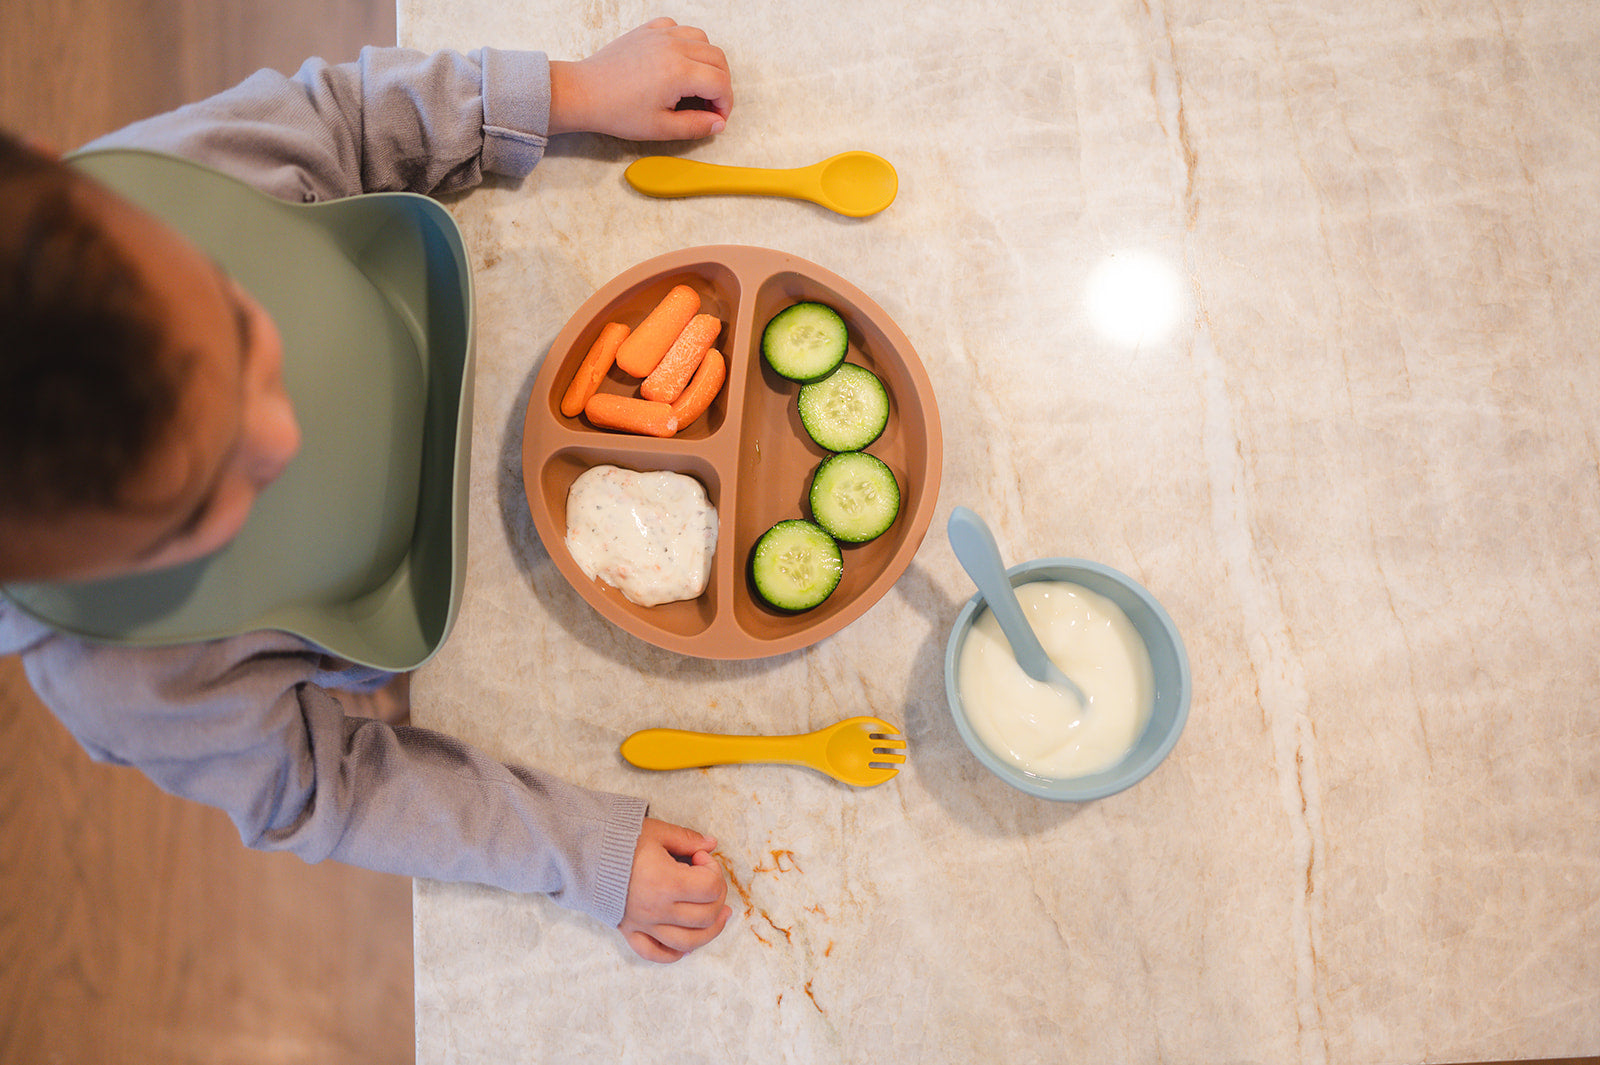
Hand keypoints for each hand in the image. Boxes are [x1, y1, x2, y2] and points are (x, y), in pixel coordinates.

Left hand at [549, 18, 731, 140]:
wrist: (585, 93)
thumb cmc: (616, 110)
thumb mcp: (661, 127)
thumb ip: (695, 126)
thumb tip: (717, 124)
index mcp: (679, 72)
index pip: (720, 83)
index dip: (725, 104)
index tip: (717, 117)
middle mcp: (673, 47)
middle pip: (718, 58)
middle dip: (721, 83)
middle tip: (710, 104)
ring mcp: (660, 35)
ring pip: (702, 39)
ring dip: (707, 61)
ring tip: (697, 83)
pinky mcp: (647, 30)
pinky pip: (679, 27)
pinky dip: (686, 42)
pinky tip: (678, 61)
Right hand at [618, 817, 731, 962]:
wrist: (579, 854)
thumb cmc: (617, 840)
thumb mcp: (656, 832)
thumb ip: (686, 839)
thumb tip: (711, 844)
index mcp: (665, 882)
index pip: (710, 888)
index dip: (714, 870)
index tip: (700, 858)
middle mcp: (657, 909)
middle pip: (705, 916)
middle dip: (717, 897)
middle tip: (709, 879)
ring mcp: (643, 924)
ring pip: (687, 942)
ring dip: (710, 931)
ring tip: (719, 916)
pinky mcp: (630, 931)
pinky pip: (655, 953)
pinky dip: (674, 953)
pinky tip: (687, 945)